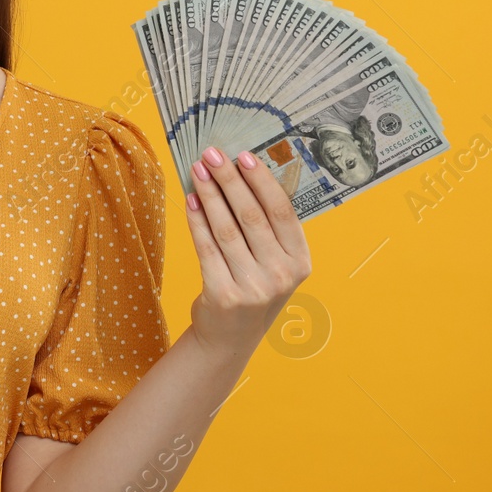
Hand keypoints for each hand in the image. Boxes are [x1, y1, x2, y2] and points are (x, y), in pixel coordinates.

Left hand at [184, 145, 312, 356]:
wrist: (230, 337)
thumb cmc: (252, 287)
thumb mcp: (273, 263)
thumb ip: (266, 229)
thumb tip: (240, 175)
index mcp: (300, 261)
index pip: (282, 212)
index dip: (261, 181)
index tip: (243, 156)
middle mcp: (281, 275)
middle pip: (252, 216)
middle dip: (229, 180)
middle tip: (212, 154)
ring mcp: (253, 287)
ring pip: (226, 228)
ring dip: (209, 194)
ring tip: (196, 171)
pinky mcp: (223, 294)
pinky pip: (207, 248)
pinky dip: (197, 220)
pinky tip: (190, 200)